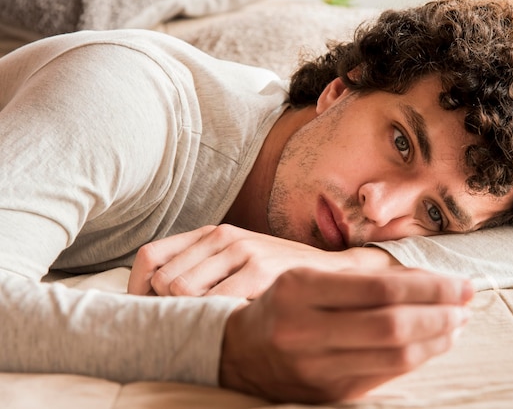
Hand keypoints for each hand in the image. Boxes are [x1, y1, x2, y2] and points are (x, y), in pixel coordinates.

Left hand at [128, 224, 396, 298]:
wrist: (331, 272)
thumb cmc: (277, 272)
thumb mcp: (236, 260)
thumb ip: (200, 269)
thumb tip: (153, 297)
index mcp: (211, 232)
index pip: (150, 256)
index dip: (137, 289)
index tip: (147, 312)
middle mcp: (222, 236)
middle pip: (161, 279)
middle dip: (164, 308)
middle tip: (184, 323)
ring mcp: (241, 251)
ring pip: (180, 291)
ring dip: (187, 314)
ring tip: (207, 324)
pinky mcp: (259, 270)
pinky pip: (212, 302)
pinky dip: (211, 317)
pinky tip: (228, 323)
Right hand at [220, 267, 473, 402]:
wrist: (241, 353)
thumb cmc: (282, 305)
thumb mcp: (308, 276)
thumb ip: (362, 277)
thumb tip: (425, 281)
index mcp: (300, 289)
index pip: (379, 289)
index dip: (428, 287)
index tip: (459, 283)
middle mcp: (305, 329)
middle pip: (391, 324)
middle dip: (440, 312)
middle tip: (467, 301)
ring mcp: (316, 366)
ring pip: (394, 355)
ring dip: (436, 338)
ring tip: (457, 322)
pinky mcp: (328, 393)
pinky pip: (386, 377)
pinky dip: (418, 358)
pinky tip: (434, 344)